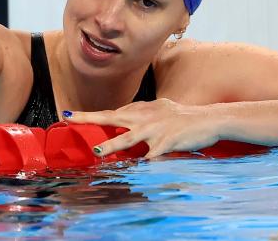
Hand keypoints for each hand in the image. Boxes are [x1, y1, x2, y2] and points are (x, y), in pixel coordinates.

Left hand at [64, 98, 223, 158]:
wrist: (208, 119)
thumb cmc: (184, 116)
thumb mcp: (161, 108)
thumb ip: (143, 112)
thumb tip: (126, 113)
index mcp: (142, 110)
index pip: (112, 113)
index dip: (91, 115)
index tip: (70, 115)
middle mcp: (145, 117)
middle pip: (112, 118)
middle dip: (89, 118)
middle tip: (69, 118)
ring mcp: (155, 130)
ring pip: (128, 138)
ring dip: (111, 145)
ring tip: (96, 151)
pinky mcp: (166, 143)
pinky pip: (151, 156)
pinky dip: (142, 163)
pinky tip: (135, 170)